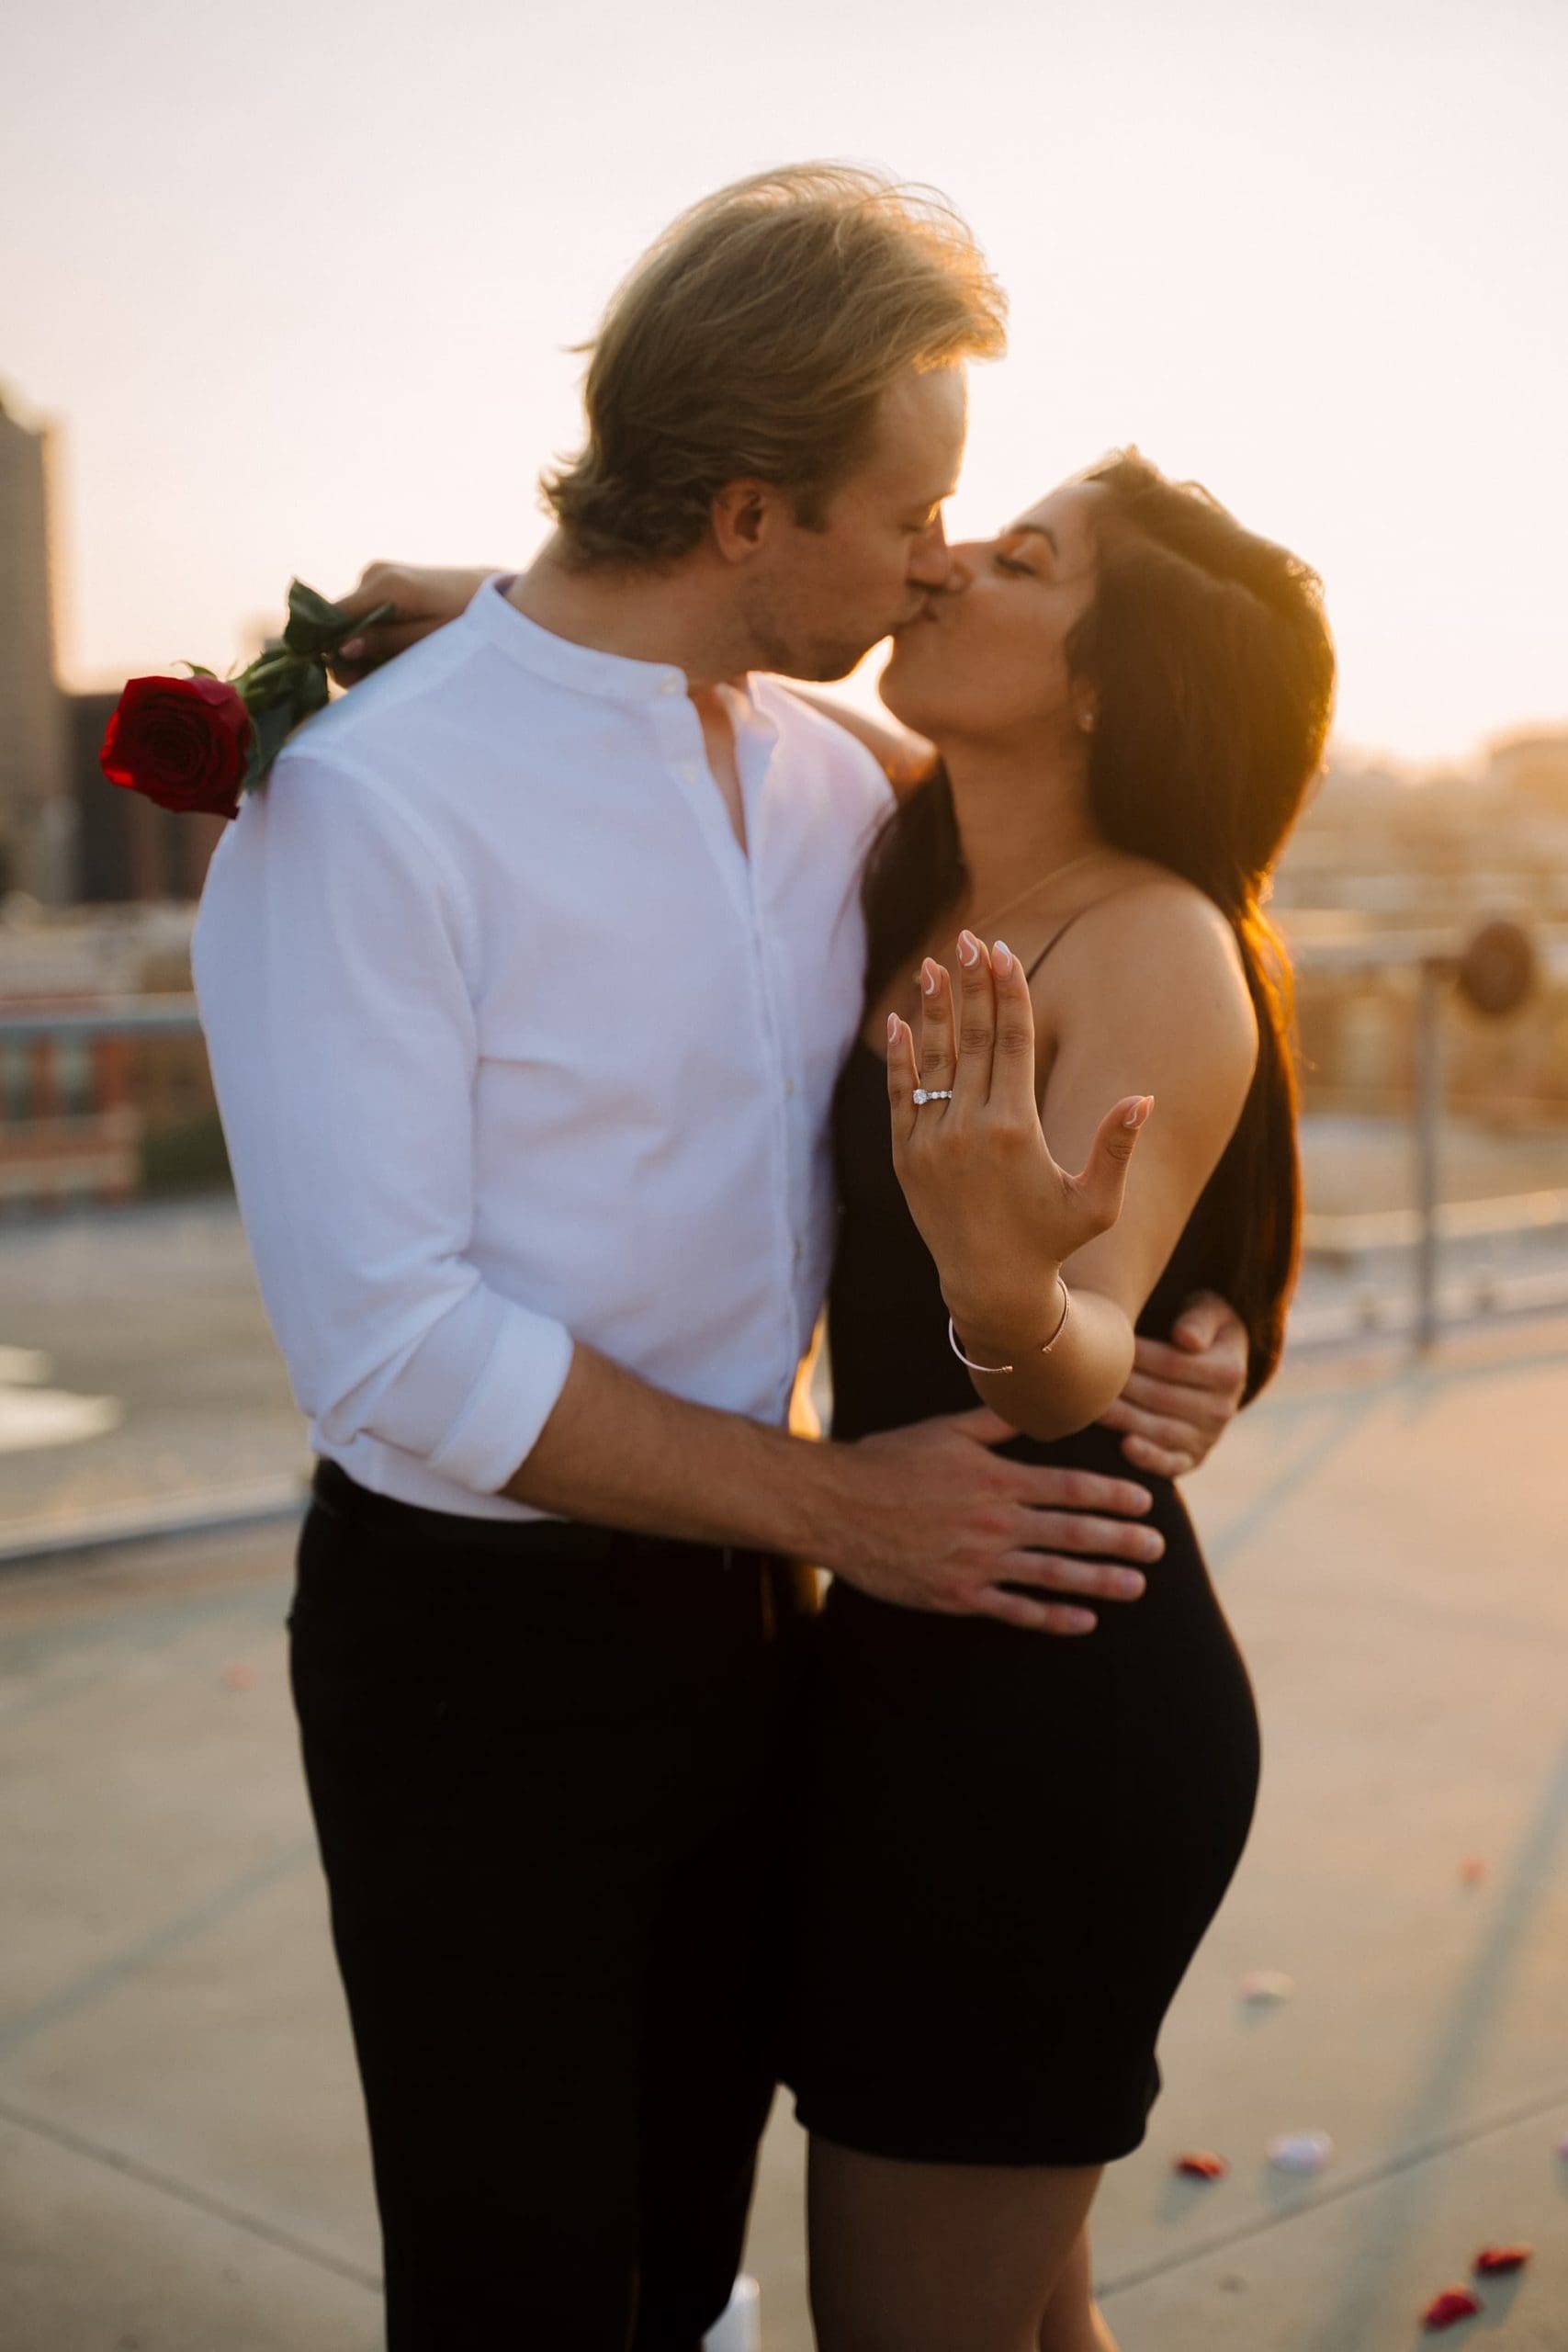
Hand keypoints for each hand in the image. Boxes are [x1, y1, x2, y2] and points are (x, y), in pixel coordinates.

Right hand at [327, 563, 495, 684]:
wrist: (496, 595)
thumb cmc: (469, 621)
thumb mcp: (429, 640)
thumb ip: (385, 643)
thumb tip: (340, 649)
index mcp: (385, 585)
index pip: (333, 616)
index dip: (330, 649)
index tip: (348, 677)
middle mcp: (373, 574)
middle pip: (339, 620)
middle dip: (349, 653)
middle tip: (376, 680)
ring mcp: (378, 575)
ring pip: (351, 620)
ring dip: (363, 646)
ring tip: (395, 665)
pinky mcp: (385, 582)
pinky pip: (365, 613)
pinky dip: (374, 635)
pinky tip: (396, 651)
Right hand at [828, 1403, 1163, 1633]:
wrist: (835, 1508)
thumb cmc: (888, 1462)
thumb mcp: (945, 1430)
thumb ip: (997, 1423)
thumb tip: (1038, 1404)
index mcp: (996, 1479)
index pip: (1070, 1487)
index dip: (1113, 1497)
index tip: (1146, 1503)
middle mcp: (995, 1522)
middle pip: (1073, 1533)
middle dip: (1121, 1541)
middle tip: (1158, 1548)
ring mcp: (978, 1562)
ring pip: (1052, 1575)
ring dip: (1099, 1580)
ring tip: (1136, 1586)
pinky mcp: (958, 1594)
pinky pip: (1015, 1610)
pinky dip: (1052, 1618)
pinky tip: (1083, 1621)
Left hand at [887, 932, 1151, 1337]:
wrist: (990, 1286)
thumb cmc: (1053, 1243)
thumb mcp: (1097, 1202)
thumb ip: (1118, 1148)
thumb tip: (1144, 1097)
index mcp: (1015, 1130)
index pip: (1012, 1043)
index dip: (1009, 993)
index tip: (1005, 953)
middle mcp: (968, 1129)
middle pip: (971, 1039)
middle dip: (972, 985)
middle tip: (971, 939)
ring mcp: (931, 1141)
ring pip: (933, 1060)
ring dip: (934, 1009)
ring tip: (937, 964)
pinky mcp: (906, 1157)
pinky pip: (900, 1095)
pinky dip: (900, 1057)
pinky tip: (901, 1020)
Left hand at [1098, 1290, 1248, 1476]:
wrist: (1217, 1364)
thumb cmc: (1199, 1329)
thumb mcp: (1209, 1312)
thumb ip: (1199, 1320)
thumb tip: (1186, 1338)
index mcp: (1229, 1371)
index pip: (1174, 1364)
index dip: (1137, 1354)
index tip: (1106, 1342)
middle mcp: (1224, 1409)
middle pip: (1160, 1397)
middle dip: (1122, 1386)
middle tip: (1084, 1377)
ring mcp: (1209, 1437)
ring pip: (1159, 1429)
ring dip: (1123, 1418)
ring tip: (1089, 1405)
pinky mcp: (1193, 1458)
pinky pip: (1171, 1464)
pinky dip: (1149, 1458)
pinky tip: (1125, 1445)